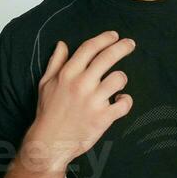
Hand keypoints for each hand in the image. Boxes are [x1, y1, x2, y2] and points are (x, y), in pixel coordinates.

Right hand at [23, 30, 135, 170]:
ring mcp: (94, 100)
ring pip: (119, 79)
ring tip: (117, 85)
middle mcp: (82, 84)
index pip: (89, 48)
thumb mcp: (46, 84)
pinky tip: (120, 101)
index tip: (114, 35)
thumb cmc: (48, 112)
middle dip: (122, 47)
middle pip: (108, 57)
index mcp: (68, 74)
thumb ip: (56, 63)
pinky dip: (126, 101)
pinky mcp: (103, 117)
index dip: (104, 39)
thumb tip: (62, 44)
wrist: (50, 142)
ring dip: (121, 80)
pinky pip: (124, 103)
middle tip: (130, 43)